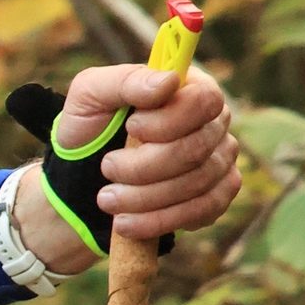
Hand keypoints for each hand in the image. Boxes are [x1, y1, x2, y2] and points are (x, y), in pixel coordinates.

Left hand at [13, 58, 239, 274]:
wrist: (83, 179)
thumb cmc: (89, 128)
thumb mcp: (90, 96)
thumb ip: (125, 81)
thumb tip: (168, 81)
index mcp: (189, 89)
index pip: (204, 100)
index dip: (168, 120)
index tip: (131, 128)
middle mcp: (213, 123)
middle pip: (196, 148)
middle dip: (143, 166)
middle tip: (107, 168)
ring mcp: (220, 160)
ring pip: (196, 184)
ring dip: (144, 197)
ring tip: (107, 199)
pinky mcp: (217, 197)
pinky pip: (202, 211)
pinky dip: (159, 221)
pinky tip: (126, 223)